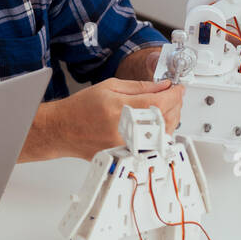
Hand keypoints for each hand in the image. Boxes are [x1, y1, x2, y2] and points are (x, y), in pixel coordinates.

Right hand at [56, 78, 184, 158]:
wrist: (62, 129)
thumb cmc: (80, 108)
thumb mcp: (109, 87)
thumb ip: (139, 87)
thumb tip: (162, 86)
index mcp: (120, 108)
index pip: (160, 102)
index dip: (174, 94)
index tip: (177, 88)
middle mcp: (124, 129)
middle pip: (165, 118)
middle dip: (174, 104)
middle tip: (172, 95)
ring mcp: (126, 144)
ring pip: (162, 133)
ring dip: (169, 118)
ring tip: (163, 107)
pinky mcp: (126, 153)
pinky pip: (152, 143)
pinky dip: (158, 131)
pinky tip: (155, 122)